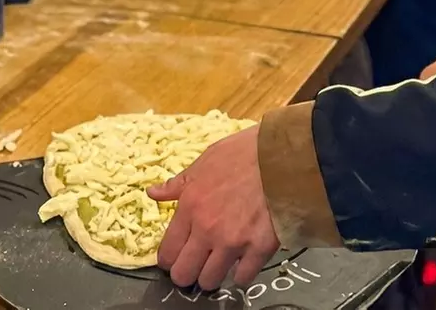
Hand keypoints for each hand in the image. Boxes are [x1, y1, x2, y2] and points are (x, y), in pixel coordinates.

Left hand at [148, 125, 279, 289]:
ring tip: (219, 265)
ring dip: (212, 276)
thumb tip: (153, 193)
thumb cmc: (243, 153)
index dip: (169, 259)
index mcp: (190, 207)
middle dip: (186, 273)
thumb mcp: (204, 162)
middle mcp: (207, 230)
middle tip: (195, 265)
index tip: (176, 257)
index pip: (167, 251)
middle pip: (184, 274)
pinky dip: (241, 275)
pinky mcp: (260, 248)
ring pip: (210, 281)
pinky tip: (242, 264)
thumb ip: (178, 184)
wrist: (282, 155)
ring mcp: (234, 242)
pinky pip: (243, 278)